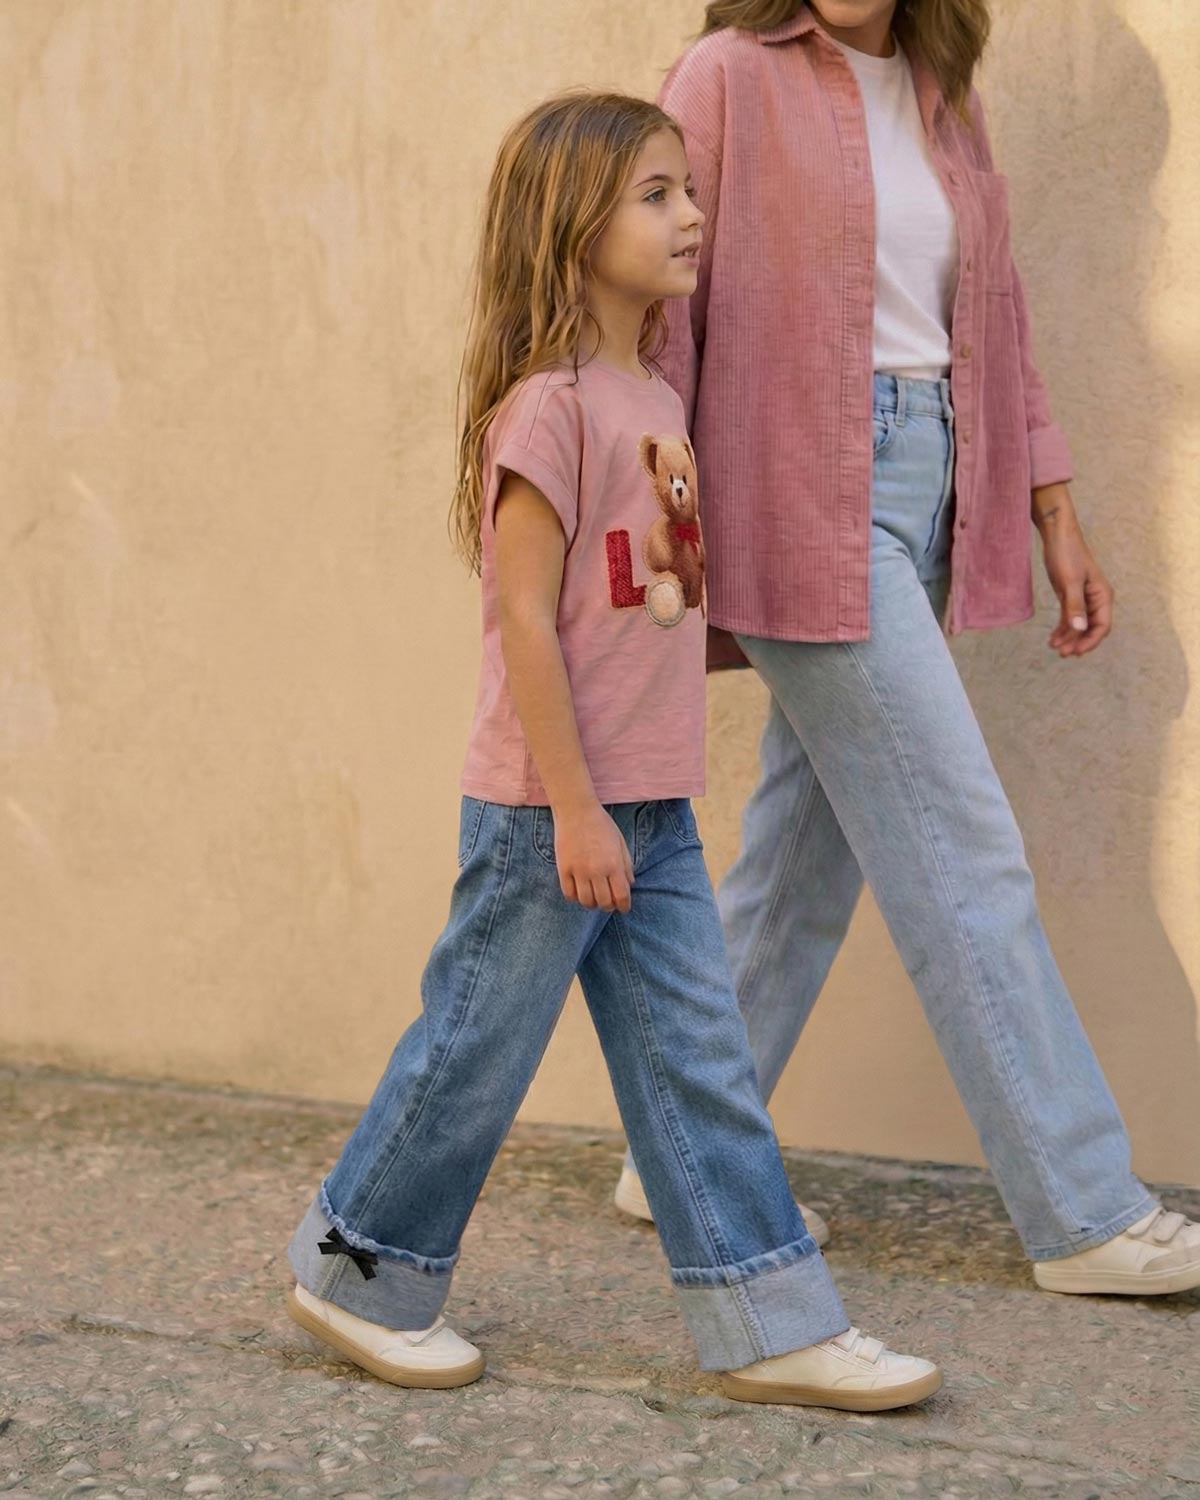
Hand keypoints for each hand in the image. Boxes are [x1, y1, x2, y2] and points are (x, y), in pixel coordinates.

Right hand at [553, 801, 634, 912]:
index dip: (624, 906)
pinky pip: (569, 894)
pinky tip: (580, 891)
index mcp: (614, 864)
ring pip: (586, 901)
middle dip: (609, 906)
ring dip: (592, 903)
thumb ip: (626, 865)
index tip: (623, 908)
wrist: (576, 810)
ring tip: (594, 897)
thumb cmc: (601, 824)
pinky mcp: (563, 869)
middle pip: (604, 902)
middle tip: (609, 902)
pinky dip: (575, 897)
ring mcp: (578, 870)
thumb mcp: (620, 842)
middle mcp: (596, 870)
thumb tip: (630, 884)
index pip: (621, 896)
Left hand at [1032, 485, 1113, 658]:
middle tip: (1061, 653)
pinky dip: (1063, 628)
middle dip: (1078, 642)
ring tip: (1054, 648)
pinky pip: (1069, 617)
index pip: (1102, 626)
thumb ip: (1074, 605)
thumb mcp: (1069, 581)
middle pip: (1091, 628)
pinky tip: (1053, 638)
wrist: (1056, 534)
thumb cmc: (1066, 553)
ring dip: (1069, 637)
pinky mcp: (1070, 595)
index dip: (1090, 641)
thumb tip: (1079, 628)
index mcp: (1102, 595)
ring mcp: (1083, 598)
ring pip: (1079, 625)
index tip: (1075, 652)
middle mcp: (1096, 599)